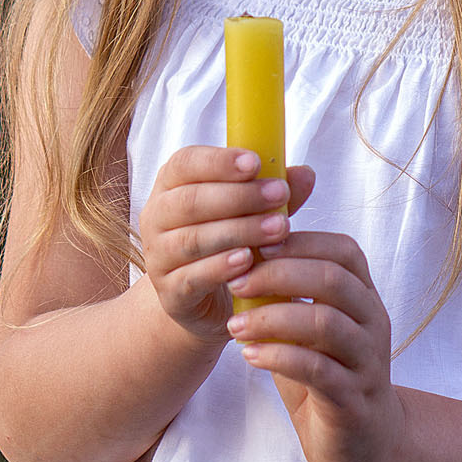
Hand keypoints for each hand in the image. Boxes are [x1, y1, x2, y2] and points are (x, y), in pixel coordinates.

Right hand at [138, 147, 316, 344]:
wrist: (201, 299)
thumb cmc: (226, 241)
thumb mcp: (250, 212)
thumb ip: (272, 192)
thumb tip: (306, 174)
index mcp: (171, 185)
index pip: (186, 163)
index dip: (219, 161)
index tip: (255, 163)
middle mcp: (156, 217)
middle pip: (191, 201)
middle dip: (240, 196)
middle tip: (280, 194)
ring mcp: (158, 256)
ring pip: (193, 239)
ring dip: (239, 231)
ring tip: (278, 228)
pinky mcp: (169, 292)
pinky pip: (192, 277)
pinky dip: (220, 267)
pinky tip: (248, 260)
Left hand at [223, 231, 402, 461]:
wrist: (363, 443)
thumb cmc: (328, 374)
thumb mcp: (309, 330)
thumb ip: (290, 297)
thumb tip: (244, 258)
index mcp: (365, 298)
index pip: (344, 251)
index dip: (300, 242)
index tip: (256, 247)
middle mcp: (373, 323)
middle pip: (333, 280)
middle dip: (278, 274)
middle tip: (236, 283)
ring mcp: (367, 361)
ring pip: (325, 323)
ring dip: (273, 318)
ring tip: (234, 326)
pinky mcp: (353, 399)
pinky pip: (317, 369)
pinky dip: (279, 357)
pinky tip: (249, 356)